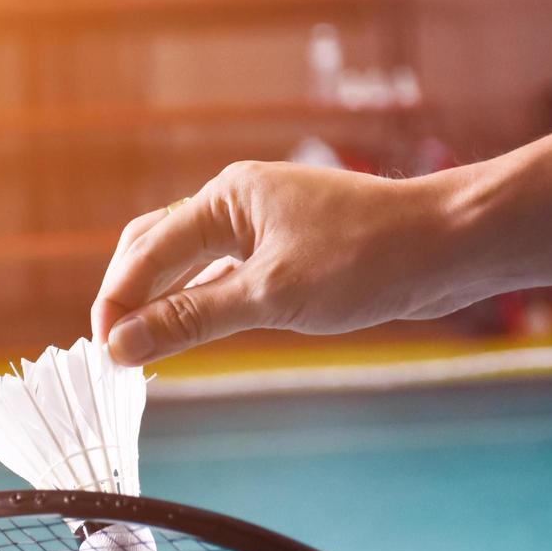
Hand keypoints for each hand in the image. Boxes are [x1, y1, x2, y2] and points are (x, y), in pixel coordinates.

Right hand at [90, 160, 494, 365]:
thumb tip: (123, 343)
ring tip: (141, 348)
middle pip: (156, 247)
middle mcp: (237, 202)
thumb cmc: (366, 259)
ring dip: (162, 301)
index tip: (103, 353)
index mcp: (226, 197)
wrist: (448, 247)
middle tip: (113, 350)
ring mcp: (262, 223)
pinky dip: (199, 301)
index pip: (146, 250)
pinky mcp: (286, 247)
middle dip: (129, 296)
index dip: (117, 302)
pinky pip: (223, 272)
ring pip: (190, 261)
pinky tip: (192, 330)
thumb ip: (191, 318)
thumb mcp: (269, 296)